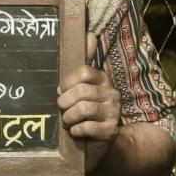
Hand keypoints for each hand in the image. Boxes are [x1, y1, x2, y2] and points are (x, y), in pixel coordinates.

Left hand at [57, 31, 120, 171]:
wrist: (100, 142)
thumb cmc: (86, 110)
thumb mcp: (83, 86)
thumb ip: (84, 62)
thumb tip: (90, 34)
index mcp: (103, 79)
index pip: (83, 72)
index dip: (67, 82)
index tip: (62, 91)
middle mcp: (111, 94)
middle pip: (81, 92)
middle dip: (65, 102)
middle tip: (62, 109)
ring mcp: (113, 113)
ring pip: (82, 109)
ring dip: (68, 117)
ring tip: (67, 121)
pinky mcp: (110, 131)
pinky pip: (86, 127)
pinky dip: (75, 131)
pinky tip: (76, 132)